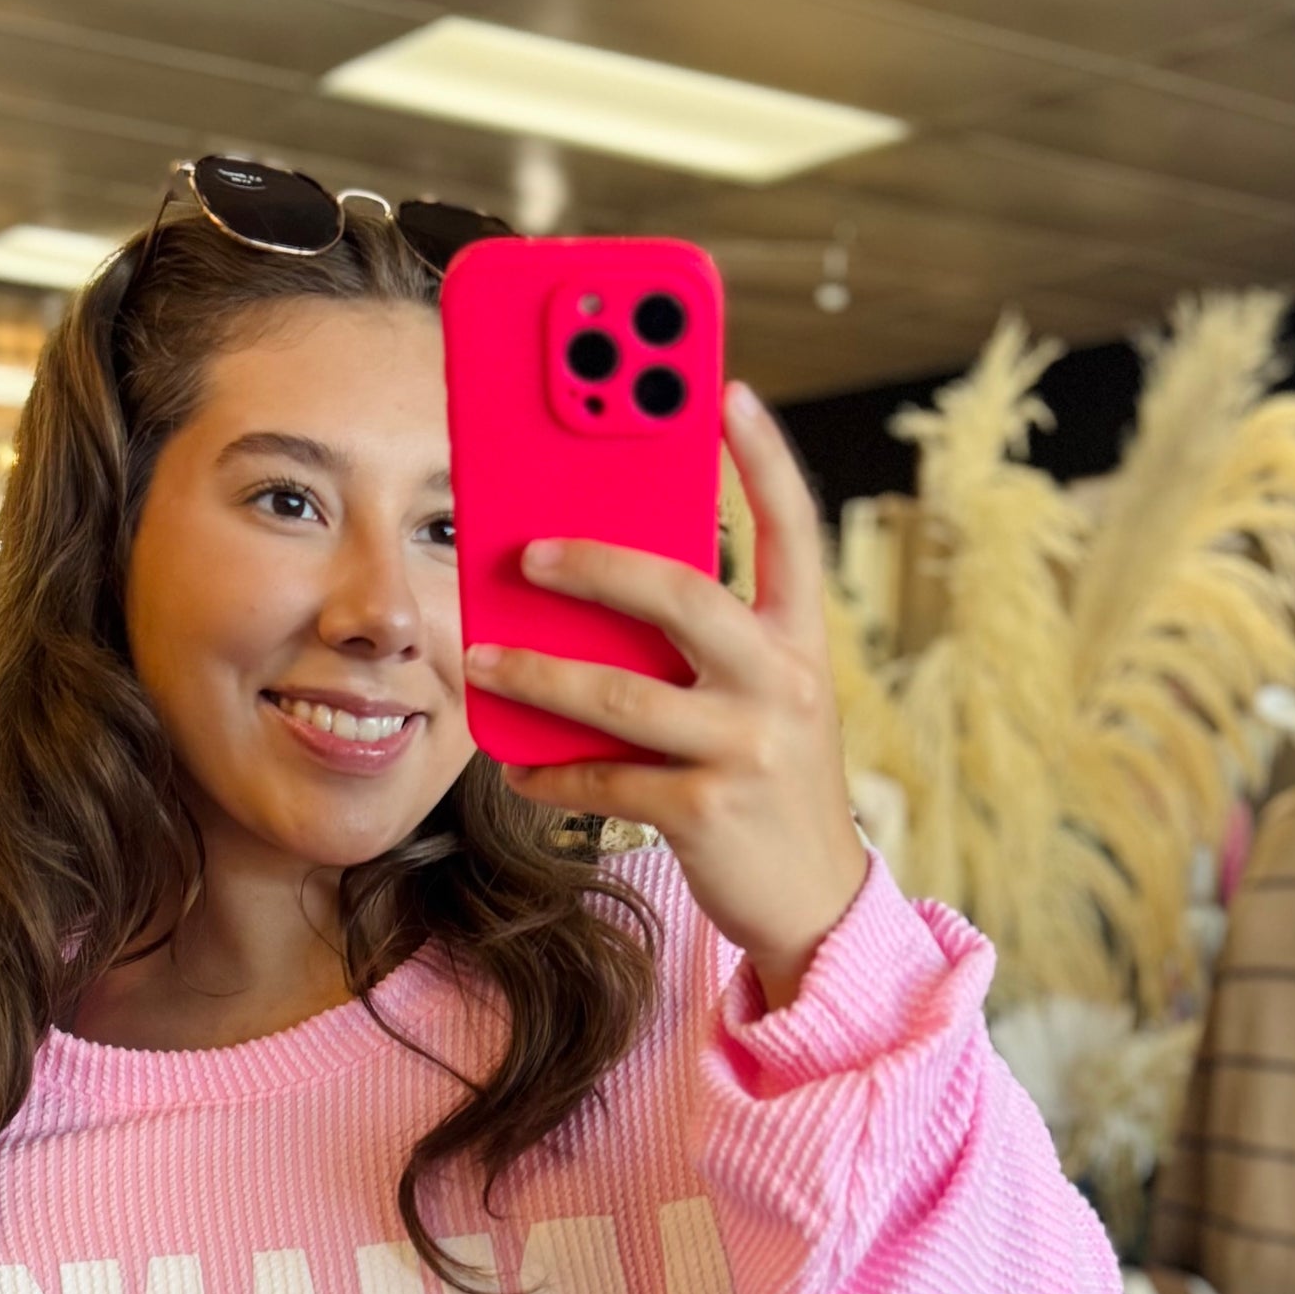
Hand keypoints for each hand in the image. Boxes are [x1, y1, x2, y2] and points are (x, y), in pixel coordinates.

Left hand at [466, 381, 867, 1008]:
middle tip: (527, 552)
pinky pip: (605, 779)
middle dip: (596, 562)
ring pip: (621, 695)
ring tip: (482, 664)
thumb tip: (593, 602)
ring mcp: (748, 749)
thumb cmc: (768, 783)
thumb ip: (705, 649)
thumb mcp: (762, 701)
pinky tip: (516, 766)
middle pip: (682, 594)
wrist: (812, 903)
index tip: (725, 390)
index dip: (763, 458)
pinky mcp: (707, 812)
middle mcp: (784, 684)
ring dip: (538, 677)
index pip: (793, 529)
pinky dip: (551, 773)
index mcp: (800, 642)